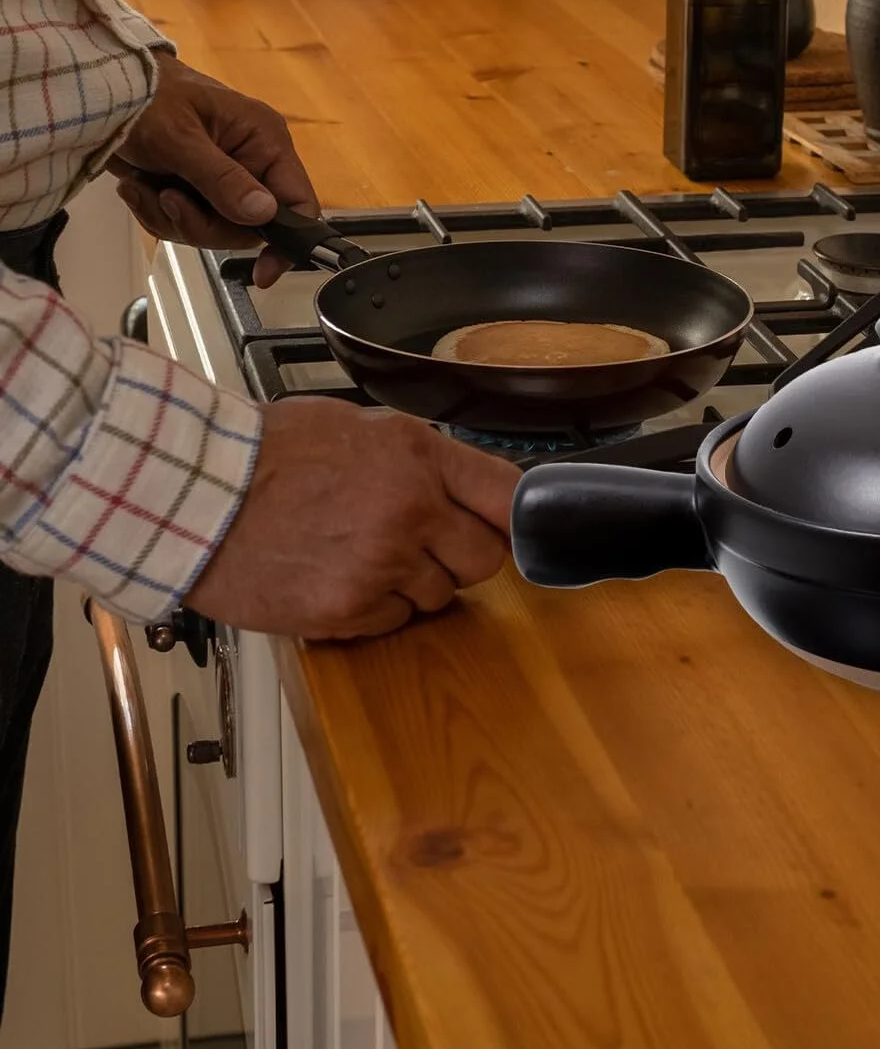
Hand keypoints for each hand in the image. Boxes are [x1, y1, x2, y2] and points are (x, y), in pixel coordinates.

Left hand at [109, 53, 318, 287]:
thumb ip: (222, 179)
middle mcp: (252, 162)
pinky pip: (187, 223)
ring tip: (143, 188)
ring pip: (214, 230)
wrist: (98, 89)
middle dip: (202, 223)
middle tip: (168, 201)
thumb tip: (264, 215)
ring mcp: (223, 178)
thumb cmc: (144, 98)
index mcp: (264, 142)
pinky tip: (138, 188)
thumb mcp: (180, 139)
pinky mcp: (195, 189)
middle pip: (248, 227)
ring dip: (173, 218)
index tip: (264, 272)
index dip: (287, 240)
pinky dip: (158, 214)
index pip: (298, 201)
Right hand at [185, 400, 518, 639]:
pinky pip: (392, 621)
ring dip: (413, 583)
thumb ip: (421, 458)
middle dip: (460, 555)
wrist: (193, 493)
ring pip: (439, 596)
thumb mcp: (359, 427)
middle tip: (422, 544)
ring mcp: (380, 565)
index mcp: (418, 457)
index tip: (513, 527)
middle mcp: (411, 511)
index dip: (516, 517)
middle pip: (485, 558)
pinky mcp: (346, 610)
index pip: (508, 496)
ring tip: (360, 555)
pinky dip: (372, 609)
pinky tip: (335, 578)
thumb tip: (468, 486)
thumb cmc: (267, 453)